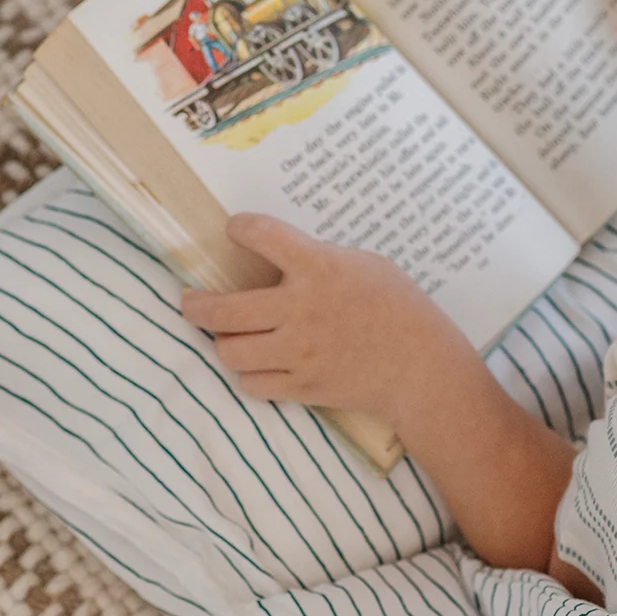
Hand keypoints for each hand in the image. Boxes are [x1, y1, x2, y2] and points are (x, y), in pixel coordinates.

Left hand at [181, 213, 436, 415]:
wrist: (422, 367)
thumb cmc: (401, 309)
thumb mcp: (366, 265)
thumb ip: (320, 260)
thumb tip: (282, 261)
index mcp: (318, 267)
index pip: (258, 234)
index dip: (239, 228)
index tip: (235, 231)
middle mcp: (300, 309)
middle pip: (220, 309)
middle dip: (196, 305)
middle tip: (193, 302)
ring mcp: (298, 352)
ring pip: (229, 351)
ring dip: (224, 343)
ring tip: (229, 337)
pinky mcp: (303, 387)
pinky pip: (252, 384)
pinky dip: (250, 374)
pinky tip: (258, 365)